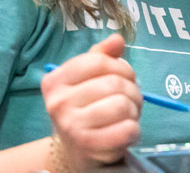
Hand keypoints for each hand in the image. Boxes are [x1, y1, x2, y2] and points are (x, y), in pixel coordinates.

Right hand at [42, 33, 142, 168]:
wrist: (75, 149)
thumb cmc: (86, 106)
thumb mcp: (89, 77)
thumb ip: (103, 55)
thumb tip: (117, 39)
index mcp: (55, 80)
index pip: (99, 60)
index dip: (121, 66)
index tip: (124, 76)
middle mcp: (58, 103)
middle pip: (114, 83)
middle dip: (132, 89)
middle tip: (129, 98)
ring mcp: (71, 126)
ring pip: (122, 105)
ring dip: (134, 108)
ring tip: (127, 113)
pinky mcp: (88, 146)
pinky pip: (127, 129)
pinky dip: (134, 129)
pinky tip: (126, 129)